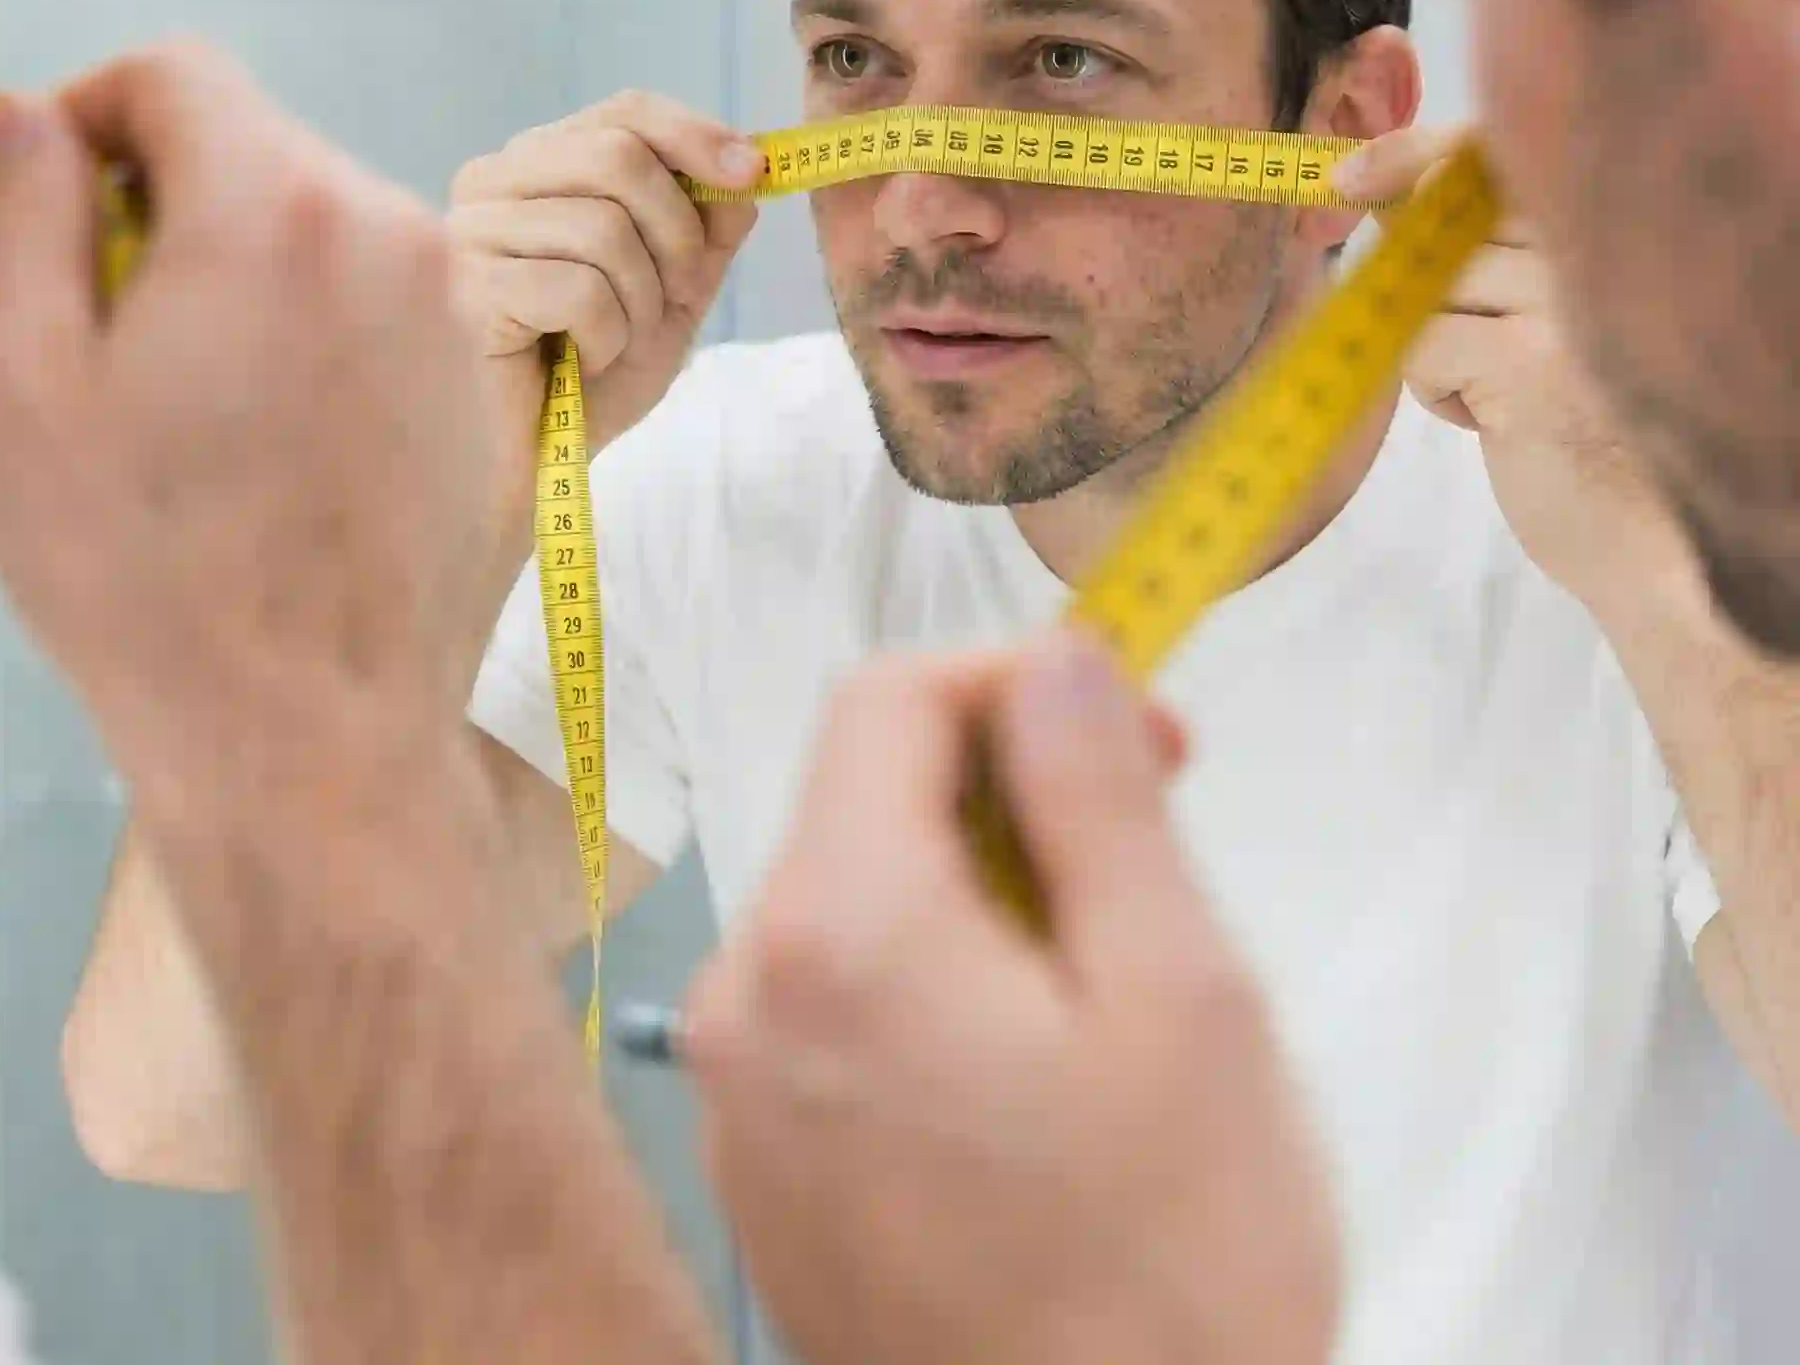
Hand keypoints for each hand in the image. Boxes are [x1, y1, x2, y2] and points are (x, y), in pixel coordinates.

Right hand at [0, 43, 503, 848]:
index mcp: (278, 211)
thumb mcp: (23, 389)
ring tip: (200, 418)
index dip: (92, 115)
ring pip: (321, 231)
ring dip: (246, 280)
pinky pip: (383, 308)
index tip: (56, 199)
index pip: (177, 73)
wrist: (316, 738)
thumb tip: (37, 120)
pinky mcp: (488, 382)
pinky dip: (321, 338)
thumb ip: (28, 216)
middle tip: (114, 341)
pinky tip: (283, 455)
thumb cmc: (149, 581)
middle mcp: (394, 232)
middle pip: (255, 151)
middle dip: (169, 209)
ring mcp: (457, 310)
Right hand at [447, 92, 760, 539]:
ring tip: (612, 343)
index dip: (695, 135)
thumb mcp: (672, 297)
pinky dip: (605, 336)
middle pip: (617, 156)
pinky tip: (578, 364)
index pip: (623, 113)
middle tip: (675, 296)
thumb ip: (706, 232)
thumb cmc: (589, 381)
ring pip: (602, 227)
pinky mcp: (467, 290)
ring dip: (639, 301)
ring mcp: (470, 234)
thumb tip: (746, 172)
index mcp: (537, 168)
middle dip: (675, 234)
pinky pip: (578, 288)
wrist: (536, 470)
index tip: (752, 173)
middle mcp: (492, 184)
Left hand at [685, 634, 1336, 1364]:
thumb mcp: (1182, 997)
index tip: (1141, 730)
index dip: (1018, 680)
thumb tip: (1058, 654)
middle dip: (1007, 792)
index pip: (888, 701)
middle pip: (863, 802)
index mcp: (835, 930)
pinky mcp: (760, 1176)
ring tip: (1106, 991)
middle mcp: (744, 998)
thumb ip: (1099, 797)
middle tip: (1148, 856)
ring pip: (855, 907)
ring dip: (978, 895)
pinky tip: (1032, 1082)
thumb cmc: (1173, 1265)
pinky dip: (929, 990)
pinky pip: (834, 1013)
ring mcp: (737, 1097)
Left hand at [1335, 126, 1685, 609]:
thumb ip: (1500, 253)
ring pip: (1427, 291)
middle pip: (1444, 228)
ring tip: (1503, 395)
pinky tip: (1495, 424)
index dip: (1413, 154)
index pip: (1493, 154)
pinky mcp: (1530, 364)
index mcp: (1611, 228)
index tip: (1349, 178)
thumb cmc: (1593, 427)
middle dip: (1425, 287)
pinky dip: (1436, 389)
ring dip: (1439, 348)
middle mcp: (1601, 249)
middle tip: (1470, 348)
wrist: (1651, 544)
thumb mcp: (1558, 317)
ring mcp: (1567, 302)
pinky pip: (1422, 347)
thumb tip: (1387, 199)